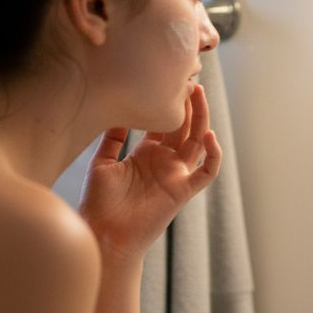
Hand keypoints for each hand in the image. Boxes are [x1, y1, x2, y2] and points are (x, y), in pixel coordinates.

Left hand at [78, 84, 221, 259]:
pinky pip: (206, 172)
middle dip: (189, 104)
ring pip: (198, 142)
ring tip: (199, 95)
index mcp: (147, 154)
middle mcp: (165, 162)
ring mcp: (176, 176)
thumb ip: (112, 138)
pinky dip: (212, 155)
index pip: (166, 123)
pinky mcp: (183, 192)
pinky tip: (208, 136)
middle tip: (189, 79)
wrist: (103, 233)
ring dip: (201, 119)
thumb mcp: (102, 163)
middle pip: (185, 127)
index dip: (171, 103)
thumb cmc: (99, 203)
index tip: (170, 80)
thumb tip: (116, 110)